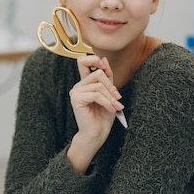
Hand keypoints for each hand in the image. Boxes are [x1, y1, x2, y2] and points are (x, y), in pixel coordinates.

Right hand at [67, 55, 123, 172]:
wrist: (96, 134)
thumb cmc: (103, 116)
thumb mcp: (109, 93)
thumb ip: (107, 77)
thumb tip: (104, 59)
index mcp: (84, 83)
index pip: (83, 61)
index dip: (94, 60)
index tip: (105, 67)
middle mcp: (78, 86)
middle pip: (97, 74)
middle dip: (111, 86)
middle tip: (118, 98)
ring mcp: (75, 92)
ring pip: (99, 85)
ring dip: (111, 97)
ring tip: (116, 107)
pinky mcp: (76, 99)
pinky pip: (96, 95)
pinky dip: (107, 103)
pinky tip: (111, 110)